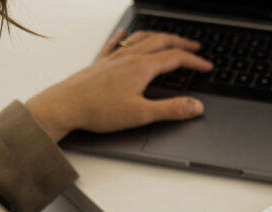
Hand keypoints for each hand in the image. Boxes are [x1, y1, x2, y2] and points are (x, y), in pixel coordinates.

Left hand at [25, 29, 212, 141]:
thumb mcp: (141, 115)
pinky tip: (124, 36)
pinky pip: (116, 43)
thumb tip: (196, 106)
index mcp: (141, 67)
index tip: (207, 66)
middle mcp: (128, 57)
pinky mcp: (100, 63)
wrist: (65, 106)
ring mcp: (113, 58)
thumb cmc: (98, 110)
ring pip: (141, 38)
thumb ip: (171, 110)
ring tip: (168, 39)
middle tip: (195, 47)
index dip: (195, 61)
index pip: (175, 58)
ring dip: (158, 36)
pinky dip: (126, 37)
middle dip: (181, 42)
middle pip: (161, 41)